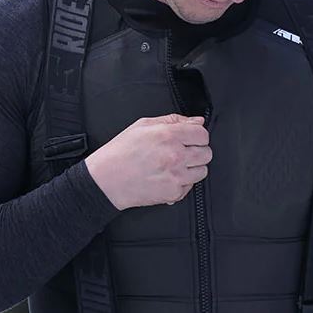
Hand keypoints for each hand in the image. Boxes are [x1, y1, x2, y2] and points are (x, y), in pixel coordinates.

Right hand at [84, 113, 211, 209]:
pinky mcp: (173, 192)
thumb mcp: (142, 125)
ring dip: (192, 168)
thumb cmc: (120, 152)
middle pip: (206, 153)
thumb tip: (196, 121)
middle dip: (197, 151)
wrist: (106, 180)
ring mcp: (175, 176)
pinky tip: (168, 177)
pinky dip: (182, 183)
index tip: (191, 139)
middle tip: (182, 153)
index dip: (197, 136)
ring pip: (202, 171)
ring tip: (174, 166)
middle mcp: (175, 156)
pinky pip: (190, 186)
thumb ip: (173, 120)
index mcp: (168, 135)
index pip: (202, 134)